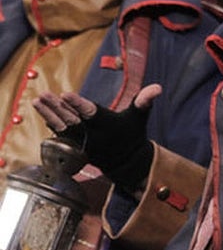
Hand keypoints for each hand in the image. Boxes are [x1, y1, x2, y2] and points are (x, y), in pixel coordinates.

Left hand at [33, 84, 159, 189]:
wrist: (127, 162)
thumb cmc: (133, 135)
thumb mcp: (140, 117)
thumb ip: (145, 101)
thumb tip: (158, 87)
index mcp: (107, 125)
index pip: (91, 113)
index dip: (78, 104)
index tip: (66, 95)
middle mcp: (93, 135)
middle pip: (72, 119)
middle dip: (57, 107)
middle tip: (45, 95)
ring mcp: (83, 142)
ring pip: (62, 126)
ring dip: (49, 114)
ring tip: (37, 100)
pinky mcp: (76, 146)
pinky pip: (61, 134)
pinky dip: (51, 123)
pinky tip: (42, 112)